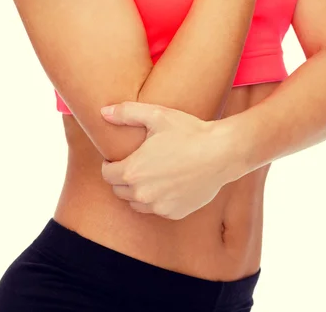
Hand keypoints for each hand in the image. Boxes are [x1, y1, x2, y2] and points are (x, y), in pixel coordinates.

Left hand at [99, 102, 242, 219]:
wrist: (222, 152)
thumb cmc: (189, 132)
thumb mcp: (157, 115)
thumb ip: (127, 113)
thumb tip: (103, 112)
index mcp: (132, 171)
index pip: (107, 175)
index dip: (110, 165)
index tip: (118, 158)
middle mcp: (142, 194)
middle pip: (119, 191)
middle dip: (122, 178)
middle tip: (135, 165)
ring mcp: (159, 206)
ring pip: (136, 204)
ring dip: (138, 192)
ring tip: (150, 175)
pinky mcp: (175, 213)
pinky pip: (157, 209)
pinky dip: (158, 200)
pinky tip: (168, 184)